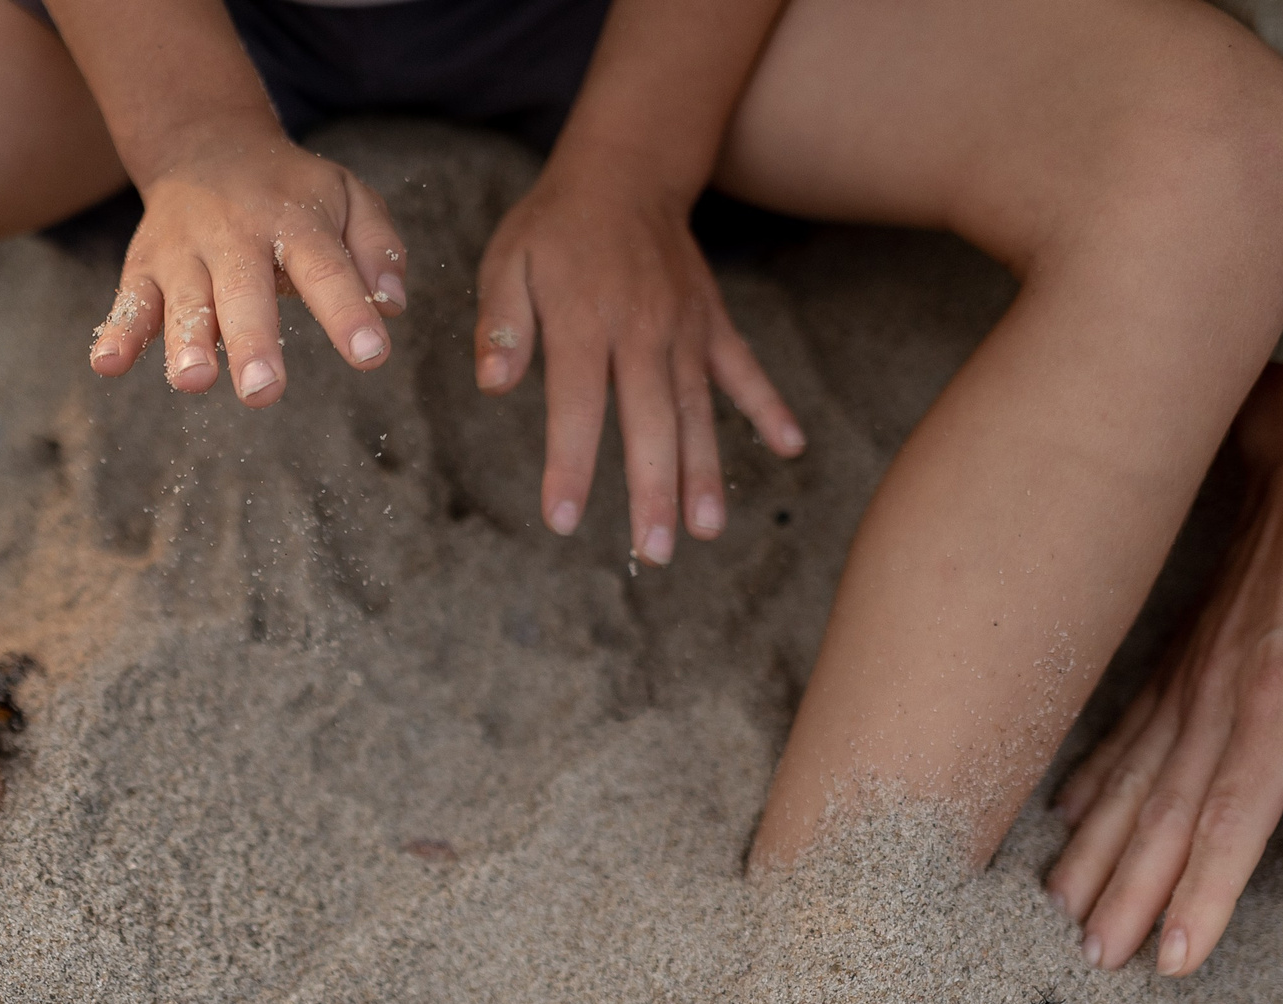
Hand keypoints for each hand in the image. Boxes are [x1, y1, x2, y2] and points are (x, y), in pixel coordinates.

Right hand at [86, 120, 406, 406]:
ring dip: (186, 341)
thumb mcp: (347, 195)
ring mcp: (185, 252)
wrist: (206, 142)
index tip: (371, 354)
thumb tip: (395, 305)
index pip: (325, 268)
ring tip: (195, 380)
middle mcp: (235, 235)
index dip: (347, 312)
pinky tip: (108, 365)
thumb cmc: (290, 190)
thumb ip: (377, 246)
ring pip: (185, 300)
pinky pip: (130, 302)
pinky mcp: (145, 267)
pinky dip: (117, 333)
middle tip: (264, 392)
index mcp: (294, 220)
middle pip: (245, 291)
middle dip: (253, 342)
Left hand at [473, 146, 800, 562]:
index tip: (563, 520)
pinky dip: (769, 406)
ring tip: (706, 530)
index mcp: (584, 321)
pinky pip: (744, 369)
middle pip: (649, 420)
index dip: (570, 463)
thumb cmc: (554, 227)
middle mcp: (642, 330)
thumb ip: (501, 324)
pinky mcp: (712, 323)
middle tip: (654, 553)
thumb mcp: (507, 261)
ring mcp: (684, 329)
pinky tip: (791, 447)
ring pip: (697, 409)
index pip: (575, 404)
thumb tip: (491, 384)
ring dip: (705, 471)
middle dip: (653, 489)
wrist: (626, 171)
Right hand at [1048, 366, 1282, 975]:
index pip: (1229, 821)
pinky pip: (1115, 742)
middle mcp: (1213, 710)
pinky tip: (1058, 823)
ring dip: (1090, 855)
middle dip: (1124, 896)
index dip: (1199, 893)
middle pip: (1159, 819)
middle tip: (1092, 960)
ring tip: (1058, 914)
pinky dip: (1083, 788)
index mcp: (1275, 712)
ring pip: (1124, 788)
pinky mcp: (1171, 675)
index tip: (1170, 958)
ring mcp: (1182, 692)